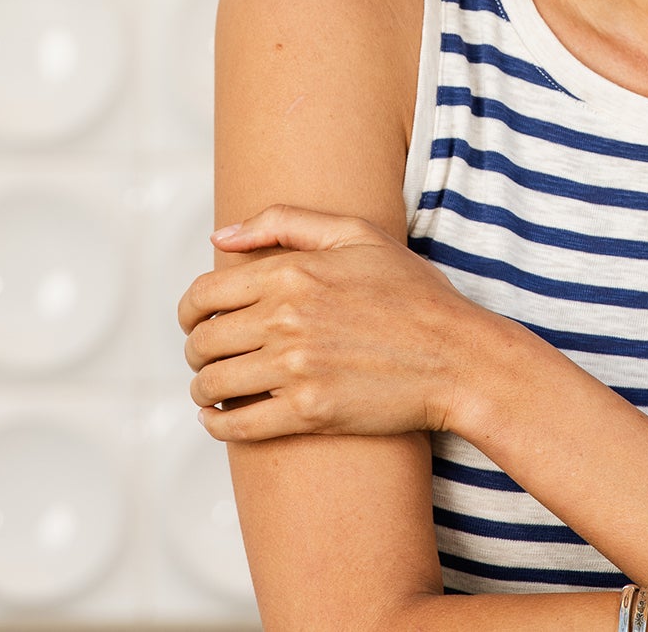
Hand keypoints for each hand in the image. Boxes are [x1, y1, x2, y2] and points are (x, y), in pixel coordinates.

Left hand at [176, 203, 496, 442]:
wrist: (457, 357)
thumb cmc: (413, 293)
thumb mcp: (358, 235)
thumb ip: (285, 222)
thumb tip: (221, 237)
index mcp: (294, 273)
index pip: (205, 293)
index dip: (190, 309)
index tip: (198, 319)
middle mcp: (287, 319)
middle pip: (202, 341)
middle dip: (197, 349)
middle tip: (210, 355)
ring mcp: (295, 369)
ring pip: (212, 384)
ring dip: (205, 387)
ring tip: (218, 385)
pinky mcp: (307, 413)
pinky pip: (234, 425)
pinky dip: (218, 423)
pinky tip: (225, 416)